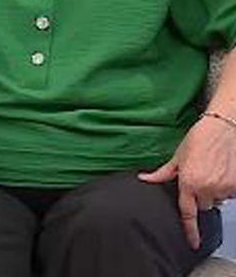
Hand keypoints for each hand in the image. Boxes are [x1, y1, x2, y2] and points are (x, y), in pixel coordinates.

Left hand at [139, 114, 235, 249]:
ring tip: (211, 171)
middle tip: (199, 177)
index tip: (192, 243)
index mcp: (189, 183)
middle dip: (200, 196)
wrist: (222, 128)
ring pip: (217, 199)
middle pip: (203, 205)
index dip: (190, 230)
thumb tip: (144, 179)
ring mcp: (224, 187)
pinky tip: (221, 171)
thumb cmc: (198, 139)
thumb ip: (162, 173)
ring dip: (213, 190)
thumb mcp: (177, 157)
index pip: (188, 213)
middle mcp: (207, 188)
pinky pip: (229, 194)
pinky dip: (226, 186)